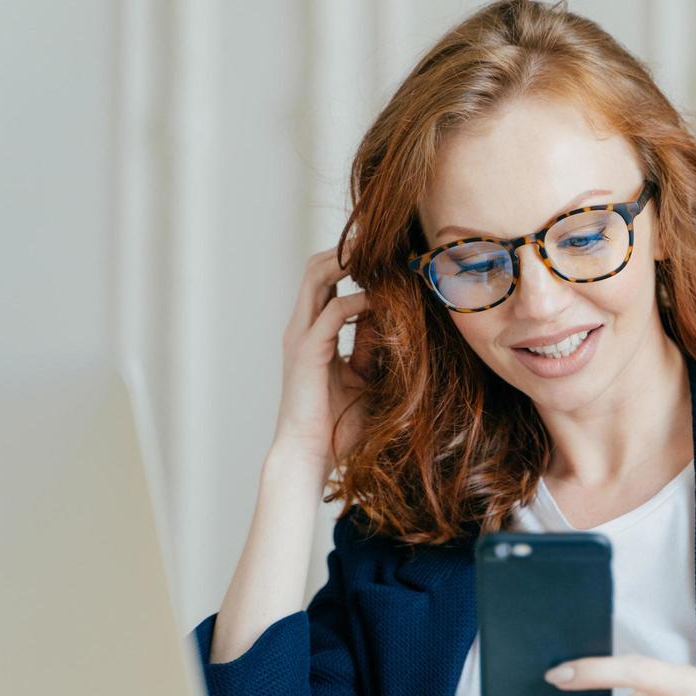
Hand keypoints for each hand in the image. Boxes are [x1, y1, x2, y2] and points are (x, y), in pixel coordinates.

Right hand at [271, 242, 375, 477]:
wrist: (310, 455)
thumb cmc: (337, 425)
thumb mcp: (366, 378)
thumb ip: (374, 348)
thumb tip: (395, 321)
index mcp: (312, 332)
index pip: (326, 280)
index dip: (353, 263)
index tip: (387, 254)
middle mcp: (302, 327)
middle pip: (317, 267)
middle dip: (348, 248)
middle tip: (383, 240)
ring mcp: (300, 336)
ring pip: (317, 277)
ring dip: (348, 261)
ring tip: (379, 255)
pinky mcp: (307, 351)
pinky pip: (334, 313)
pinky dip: (359, 301)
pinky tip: (381, 301)